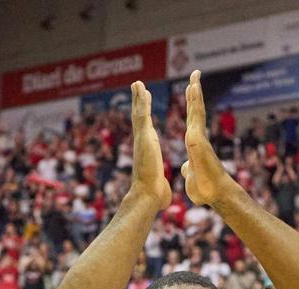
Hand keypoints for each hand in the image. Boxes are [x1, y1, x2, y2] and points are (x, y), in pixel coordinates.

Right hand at [127, 82, 171, 209]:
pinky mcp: (144, 138)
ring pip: (138, 113)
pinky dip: (142, 101)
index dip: (144, 115)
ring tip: (138, 83)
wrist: (148, 196)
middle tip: (137, 86)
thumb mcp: (158, 182)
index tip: (144, 103)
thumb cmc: (154, 194)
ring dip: (138, 97)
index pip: (145, 129)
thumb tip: (160, 189)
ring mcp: (141, 139)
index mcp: (148, 150)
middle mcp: (142, 142)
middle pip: (138, 117)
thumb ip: (159, 182)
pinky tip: (142, 89)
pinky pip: (143, 115)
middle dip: (138, 102)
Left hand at [182, 70, 241, 207]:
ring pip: (197, 110)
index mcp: (194, 144)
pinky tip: (193, 89)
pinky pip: (195, 116)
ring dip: (195, 92)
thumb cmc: (206, 189)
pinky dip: (195, 102)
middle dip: (195, 93)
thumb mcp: (192, 176)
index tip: (191, 92)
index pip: (192, 121)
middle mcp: (198, 137)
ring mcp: (199, 136)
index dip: (191, 106)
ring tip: (195, 76)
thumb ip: (189, 169)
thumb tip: (187, 167)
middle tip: (195, 75)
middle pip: (195, 111)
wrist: (216, 194)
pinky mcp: (198, 138)